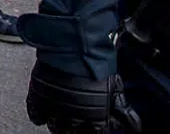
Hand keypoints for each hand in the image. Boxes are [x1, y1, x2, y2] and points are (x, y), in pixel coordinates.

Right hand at [26, 61, 140, 132]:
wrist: (73, 45)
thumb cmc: (94, 63)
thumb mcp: (114, 86)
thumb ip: (121, 108)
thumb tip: (134, 125)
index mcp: (96, 116)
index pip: (97, 133)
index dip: (95, 131)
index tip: (93, 128)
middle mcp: (75, 116)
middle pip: (72, 133)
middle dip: (74, 130)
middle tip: (74, 126)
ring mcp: (55, 108)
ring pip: (55, 127)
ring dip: (57, 125)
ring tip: (59, 121)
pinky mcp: (39, 97)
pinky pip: (36, 114)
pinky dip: (37, 116)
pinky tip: (41, 115)